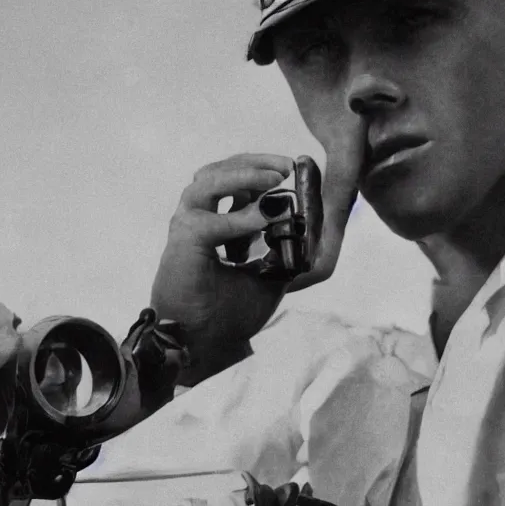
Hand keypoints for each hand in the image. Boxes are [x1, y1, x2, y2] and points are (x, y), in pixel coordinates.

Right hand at [150, 154, 297, 380]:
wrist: (203, 342)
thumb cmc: (230, 314)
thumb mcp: (274, 275)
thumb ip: (290, 250)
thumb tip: (320, 228)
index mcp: (213, 224)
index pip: (231, 181)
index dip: (259, 171)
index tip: (290, 170)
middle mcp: (196, 219)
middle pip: (219, 170)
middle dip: (255, 163)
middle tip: (287, 165)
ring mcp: (187, 226)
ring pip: (209, 180)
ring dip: (246, 176)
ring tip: (277, 178)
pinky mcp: (184, 242)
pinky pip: (213, 221)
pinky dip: (242, 217)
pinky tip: (268, 217)